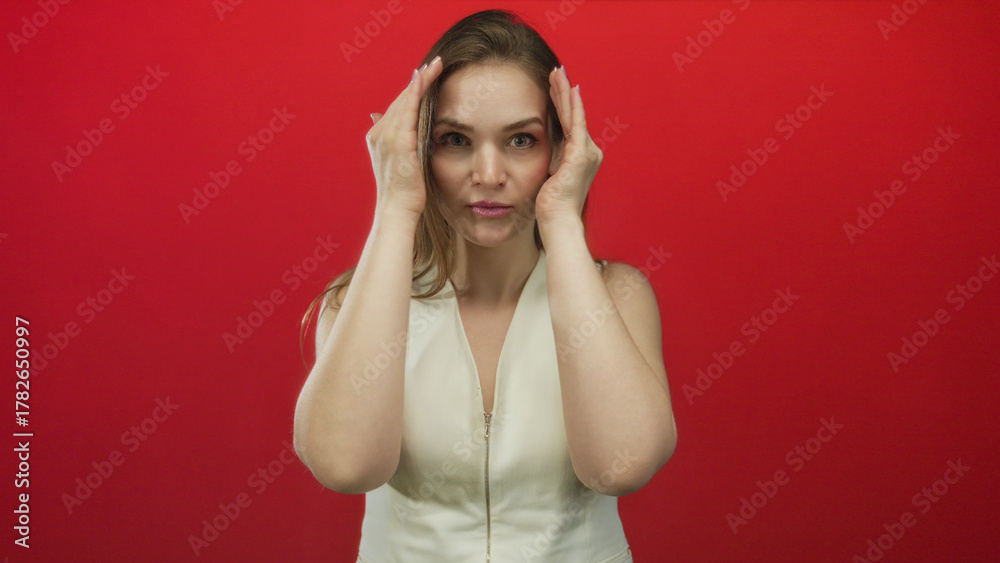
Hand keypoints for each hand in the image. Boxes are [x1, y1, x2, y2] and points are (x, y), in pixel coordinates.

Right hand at [367, 56, 442, 218]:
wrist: (397, 211)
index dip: (412, 91)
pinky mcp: (399, 142)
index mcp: (378, 138)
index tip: (425, 77)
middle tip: (435, 64)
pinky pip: (409, 110)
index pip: (398, 108)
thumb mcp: (399, 164)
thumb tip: (384, 122)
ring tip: (436, 66)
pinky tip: (426, 80)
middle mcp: (379, 133)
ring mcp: (387, 137)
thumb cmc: (402, 192)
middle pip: (401, 100)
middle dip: (418, 81)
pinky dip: (417, 93)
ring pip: (406, 100)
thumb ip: (396, 143)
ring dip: (421, 81)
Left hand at [535, 65, 602, 224]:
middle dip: (563, 92)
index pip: (570, 123)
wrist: (558, 221)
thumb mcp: (548, 176)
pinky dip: (572, 105)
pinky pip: (576, 123)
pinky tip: (568, 88)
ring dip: (565, 92)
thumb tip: (537, 147)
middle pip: (574, 114)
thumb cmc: (550, 206)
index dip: (561, 103)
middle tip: (555, 71)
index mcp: (581, 157)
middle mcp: (589, 152)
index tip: (552, 86)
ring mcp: (587, 152)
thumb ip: (549, 159)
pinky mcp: (581, 155)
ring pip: (575, 114)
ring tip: (557, 72)